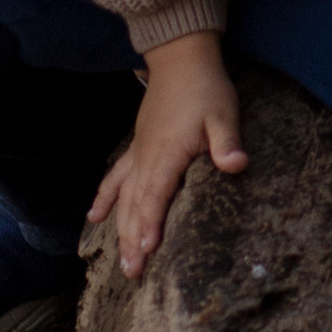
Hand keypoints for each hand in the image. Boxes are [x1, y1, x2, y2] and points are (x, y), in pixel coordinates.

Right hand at [92, 33, 247, 277]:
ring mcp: (139, 153)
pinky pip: (116, 177)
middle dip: (133, 240)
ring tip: (121, 261)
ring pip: (124, 198)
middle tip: (132, 272)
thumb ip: (226, 141)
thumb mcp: (223, 113)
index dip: (151, 223)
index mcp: (168, 153)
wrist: (181, 58)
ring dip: (121, 229)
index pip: (157, 195)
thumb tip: (237, 165)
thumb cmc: (206, 87)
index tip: (146, 250)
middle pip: (137, 205)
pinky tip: (94, 218)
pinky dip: (105, 198)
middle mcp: (147, 157)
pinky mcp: (137, 146)